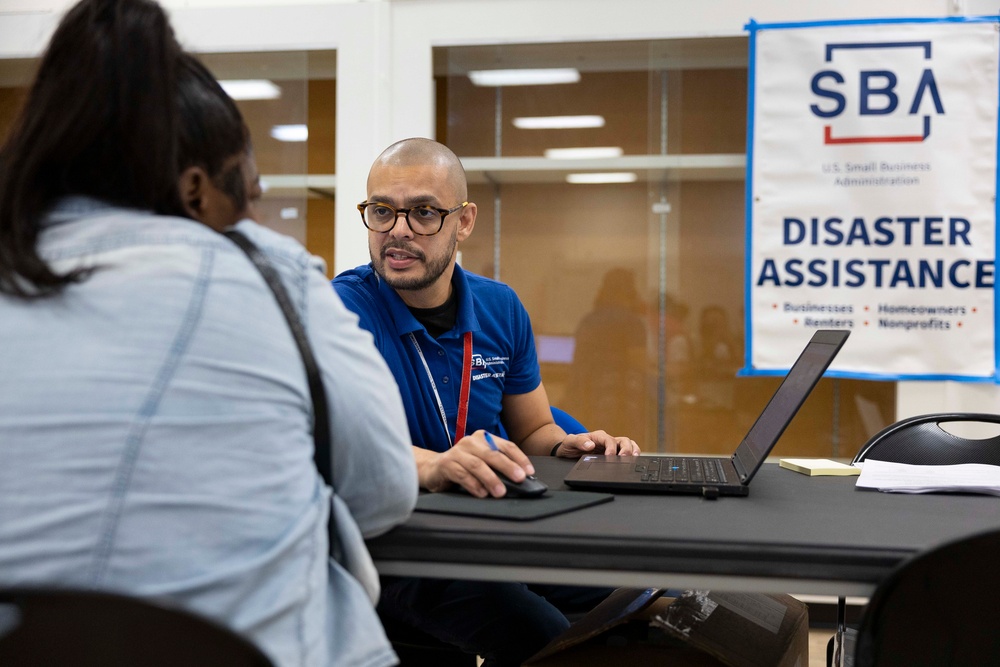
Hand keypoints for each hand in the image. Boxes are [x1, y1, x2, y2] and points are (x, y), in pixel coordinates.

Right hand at [417, 430, 534, 497]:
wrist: (432, 468)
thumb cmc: (462, 466)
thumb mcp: (482, 462)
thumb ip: (497, 466)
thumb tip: (520, 478)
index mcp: (483, 438)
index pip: (505, 446)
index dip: (519, 458)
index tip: (529, 472)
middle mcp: (470, 442)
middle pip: (492, 454)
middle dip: (508, 467)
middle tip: (519, 479)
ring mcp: (457, 452)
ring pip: (477, 465)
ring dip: (491, 479)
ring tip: (500, 492)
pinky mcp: (446, 464)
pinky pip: (462, 474)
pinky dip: (473, 484)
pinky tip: (481, 493)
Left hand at [552, 431, 640, 457]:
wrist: (568, 449)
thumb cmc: (569, 445)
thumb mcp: (569, 441)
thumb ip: (578, 441)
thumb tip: (590, 445)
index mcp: (597, 436)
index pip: (608, 440)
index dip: (611, 448)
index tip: (610, 456)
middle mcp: (606, 440)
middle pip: (623, 440)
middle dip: (626, 449)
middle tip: (625, 458)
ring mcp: (611, 446)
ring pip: (628, 444)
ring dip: (633, 450)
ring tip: (634, 458)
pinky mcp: (613, 453)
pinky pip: (627, 451)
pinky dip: (632, 454)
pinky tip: (634, 461)